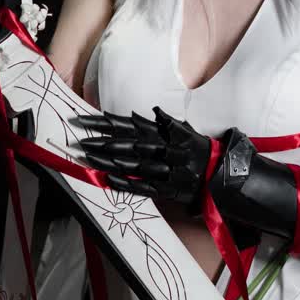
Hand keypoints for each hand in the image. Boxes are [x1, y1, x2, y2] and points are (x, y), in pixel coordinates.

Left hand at [70, 105, 212, 209]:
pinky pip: (143, 186)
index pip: (127, 125)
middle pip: (127, 143)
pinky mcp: (166, 188)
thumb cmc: (196, 149)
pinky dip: (127, 183)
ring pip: (132, 164)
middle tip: (81, 140)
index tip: (84, 120)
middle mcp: (161, 148)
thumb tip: (153, 111)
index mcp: (161, 133)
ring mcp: (163, 169)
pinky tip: (109, 179)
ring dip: (110, 161)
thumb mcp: (183, 130)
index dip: (105, 123)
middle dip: (103, 141)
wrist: (218, 172)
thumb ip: (164, 122)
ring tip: (89, 157)